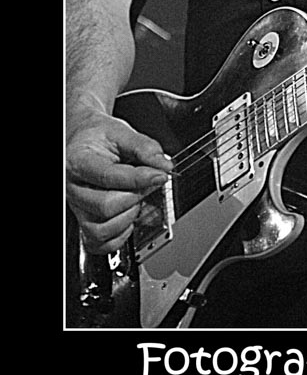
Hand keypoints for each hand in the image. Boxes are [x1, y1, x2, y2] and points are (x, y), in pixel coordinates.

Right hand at [66, 107, 172, 252]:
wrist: (83, 140)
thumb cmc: (98, 136)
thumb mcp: (120, 131)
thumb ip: (144, 146)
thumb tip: (164, 165)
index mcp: (79, 161)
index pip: (109, 177)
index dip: (139, 178)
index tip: (160, 175)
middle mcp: (74, 188)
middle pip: (105, 206)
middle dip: (136, 196)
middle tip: (149, 183)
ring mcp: (77, 208)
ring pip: (101, 229)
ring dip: (128, 217)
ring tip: (136, 198)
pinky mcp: (83, 221)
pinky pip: (97, 243)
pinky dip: (118, 237)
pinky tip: (128, 218)